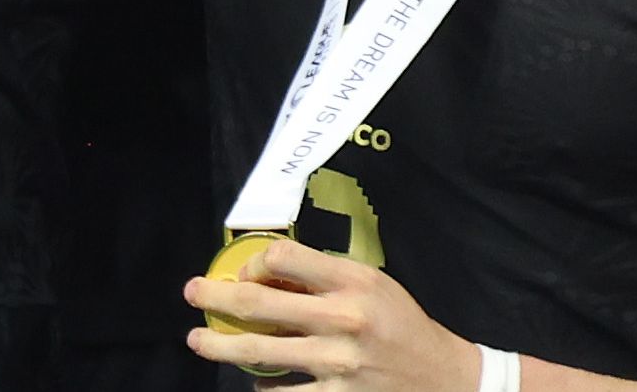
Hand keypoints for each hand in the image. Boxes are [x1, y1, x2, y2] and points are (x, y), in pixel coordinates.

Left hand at [183, 235, 479, 386]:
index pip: (281, 257)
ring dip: (219, 346)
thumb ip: (323, 278)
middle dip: (214, 298)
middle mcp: (344, 319)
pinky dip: (263, 388)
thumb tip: (261, 276)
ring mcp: (339, 363)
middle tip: (191, 294)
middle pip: (257, 303)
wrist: (445, 377)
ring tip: (198, 341)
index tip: (245, 273)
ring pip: (260, 352)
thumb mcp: (371, 284)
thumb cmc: (399, 323)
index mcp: (352, 282)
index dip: (253, 262)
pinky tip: (254, 383)